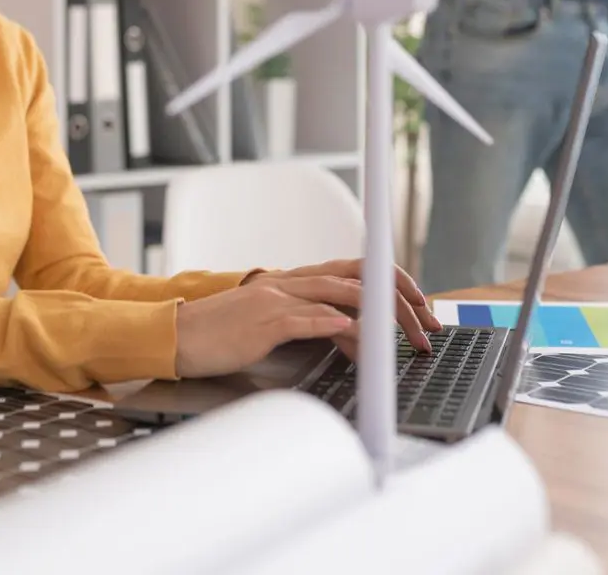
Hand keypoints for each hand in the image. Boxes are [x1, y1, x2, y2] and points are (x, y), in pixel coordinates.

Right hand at [174, 266, 438, 380]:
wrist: (181, 336)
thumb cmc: (226, 334)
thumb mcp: (275, 321)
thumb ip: (312, 320)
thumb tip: (354, 334)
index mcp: (295, 281)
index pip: (354, 270)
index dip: (392, 283)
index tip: (421, 307)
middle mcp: (290, 282)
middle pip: (356, 280)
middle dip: (398, 302)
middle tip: (427, 328)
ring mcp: (276, 299)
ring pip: (336, 294)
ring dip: (377, 317)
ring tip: (404, 337)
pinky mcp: (262, 321)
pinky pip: (301, 318)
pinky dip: (328, 322)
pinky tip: (349, 328)